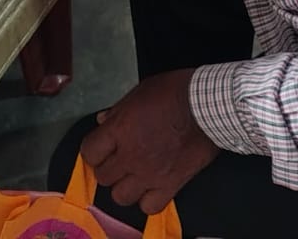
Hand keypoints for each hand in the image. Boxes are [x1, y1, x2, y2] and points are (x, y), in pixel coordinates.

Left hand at [82, 71, 217, 215]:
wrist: (208, 106)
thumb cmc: (174, 92)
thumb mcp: (140, 91)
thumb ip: (118, 109)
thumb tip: (103, 121)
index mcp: (119, 130)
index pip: (89, 152)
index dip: (93, 150)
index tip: (101, 147)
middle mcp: (130, 156)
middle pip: (103, 177)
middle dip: (108, 168)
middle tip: (119, 160)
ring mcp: (150, 174)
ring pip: (121, 197)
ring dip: (124, 186)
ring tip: (134, 176)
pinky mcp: (171, 185)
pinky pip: (150, 207)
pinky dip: (148, 200)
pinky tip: (152, 188)